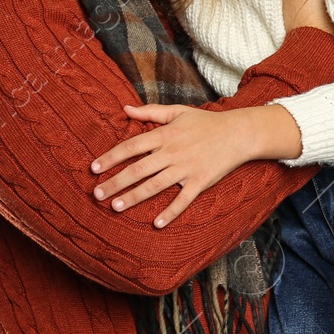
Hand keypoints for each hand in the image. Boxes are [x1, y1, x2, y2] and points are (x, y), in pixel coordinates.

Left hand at [92, 103, 275, 226]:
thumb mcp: (178, 111)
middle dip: (115, 182)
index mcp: (165, 135)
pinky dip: (170, 212)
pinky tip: (156, 224)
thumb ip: (151, 112)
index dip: (111, 158)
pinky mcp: (200, 182)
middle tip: (96, 194)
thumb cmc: (207, 122)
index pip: (131, 147)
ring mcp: (186, 169)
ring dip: (134, 197)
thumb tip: (125, 109)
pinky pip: (183, 200)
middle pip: (138, 169)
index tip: (93, 168)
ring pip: (155, 186)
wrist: (239, 133)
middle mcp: (172, 152)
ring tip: (115, 207)